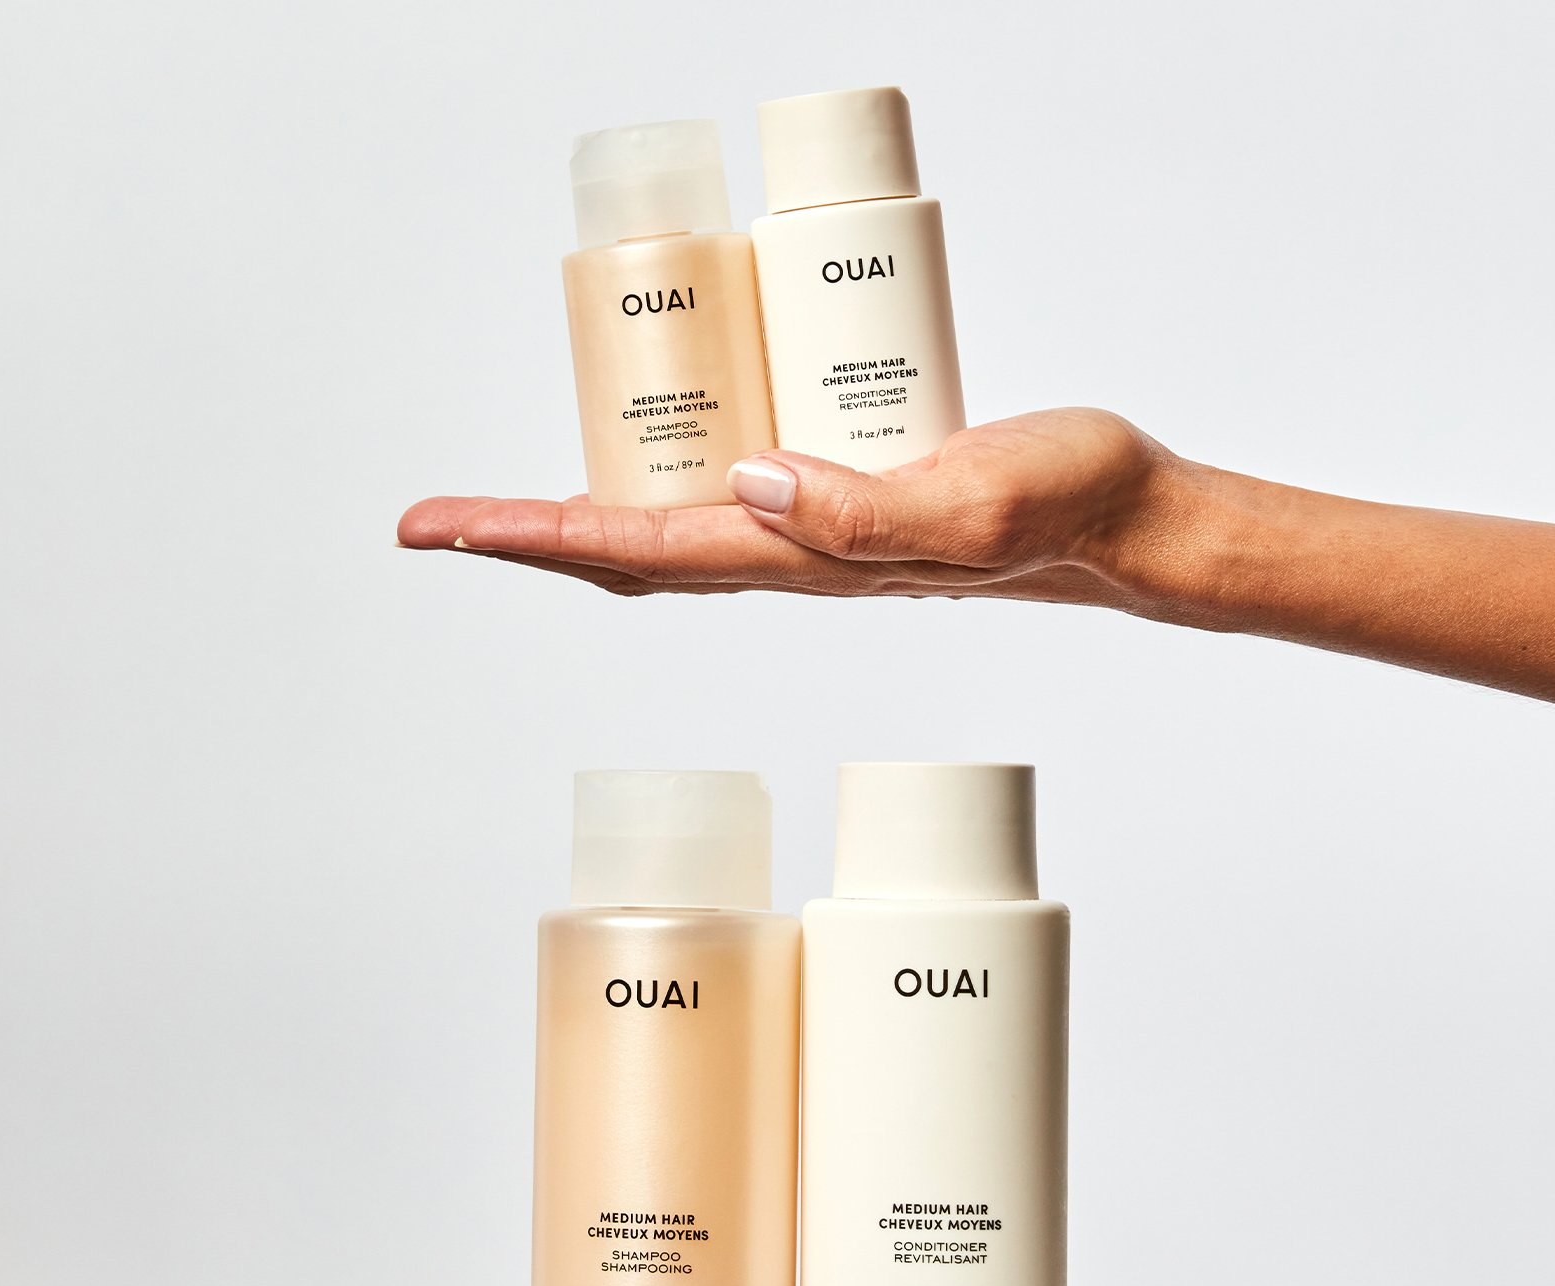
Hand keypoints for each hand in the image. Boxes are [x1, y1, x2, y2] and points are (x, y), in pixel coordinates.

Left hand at [395, 408, 1184, 610]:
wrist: (1118, 521)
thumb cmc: (1062, 509)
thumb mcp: (972, 501)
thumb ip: (868, 509)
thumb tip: (749, 480)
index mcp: (805, 557)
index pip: (640, 552)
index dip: (536, 536)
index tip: (446, 527)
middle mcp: (792, 553)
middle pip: (628, 553)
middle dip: (527, 537)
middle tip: (436, 520)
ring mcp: (813, 533)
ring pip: (669, 530)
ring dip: (579, 519)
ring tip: (503, 506)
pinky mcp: (843, 498)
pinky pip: (728, 496)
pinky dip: (659, 484)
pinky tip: (643, 459)